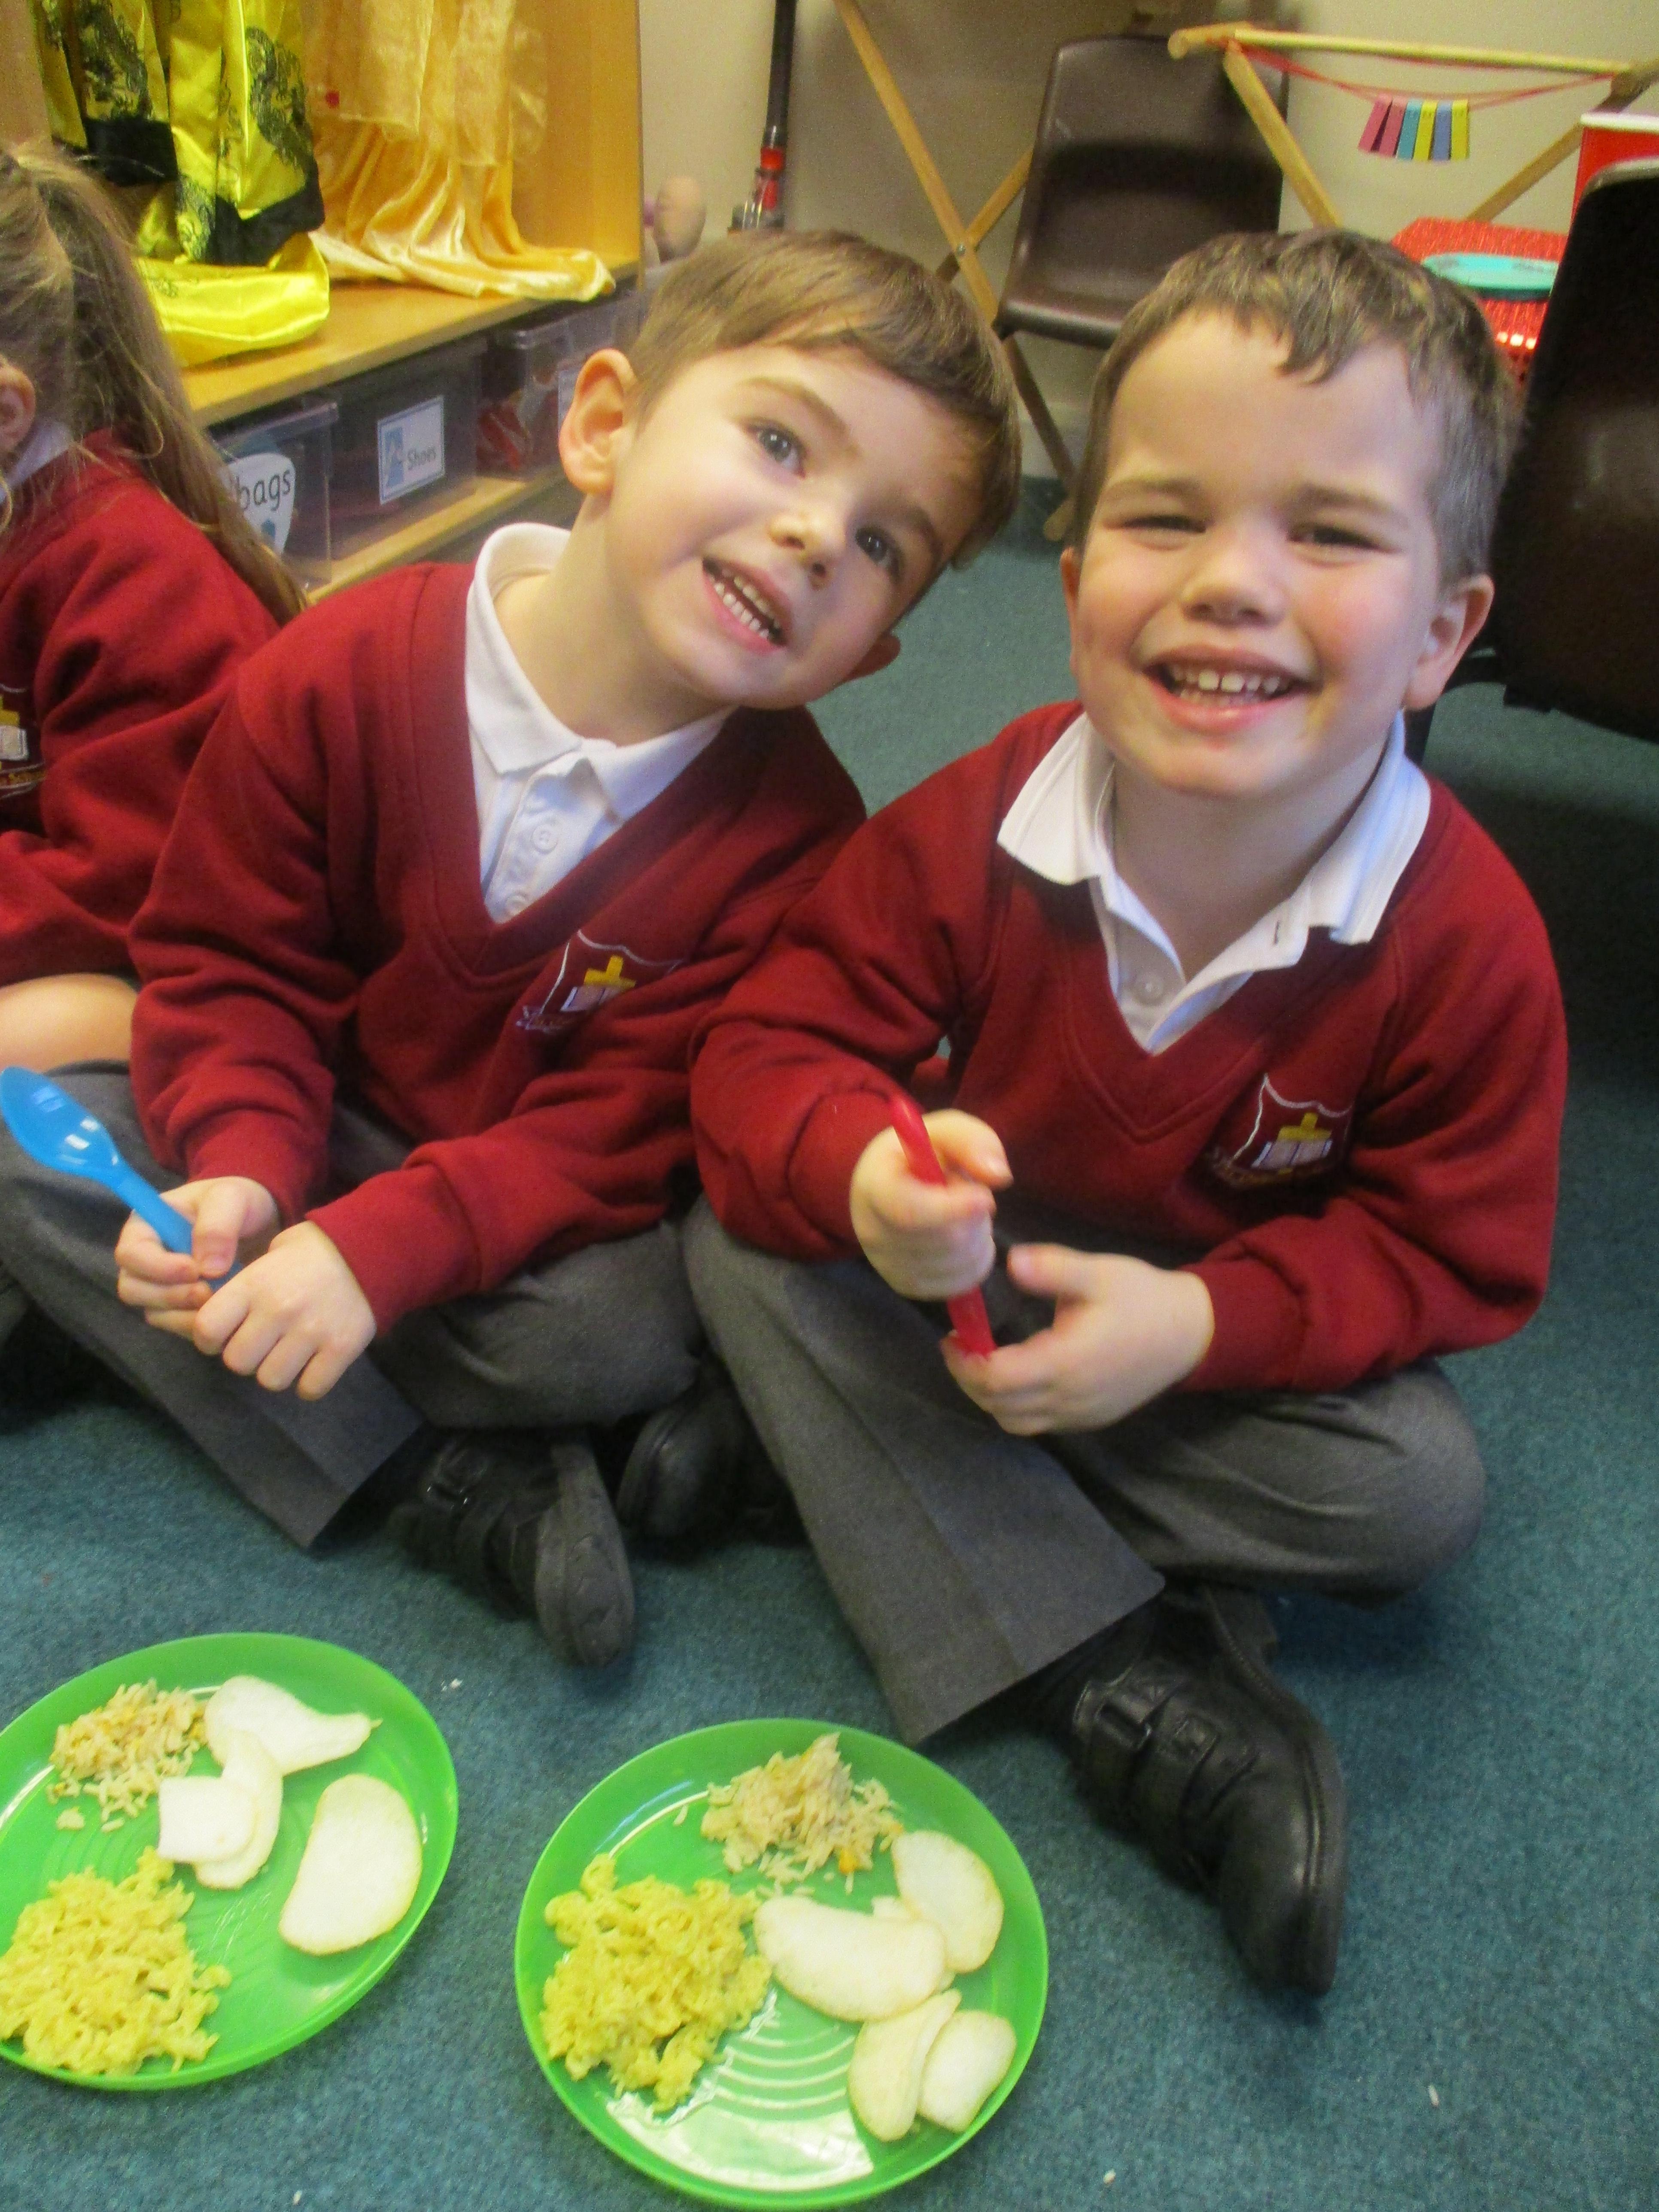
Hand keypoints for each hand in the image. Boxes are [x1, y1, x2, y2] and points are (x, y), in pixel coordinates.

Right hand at [116, 1175, 278, 1333]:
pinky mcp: (177, 1307)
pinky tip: (222, 1314)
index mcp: (145, 1226)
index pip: (131, 1253)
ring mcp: (158, 1286)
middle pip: (133, 1289)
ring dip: (184, 1314)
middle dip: (170, 1295)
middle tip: (207, 1292)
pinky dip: (197, 1324)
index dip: (157, 1267)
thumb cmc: (237, 1202)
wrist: (260, 1224)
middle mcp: (144, 1259)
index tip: (193, 1270)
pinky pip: (176, 1325)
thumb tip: (206, 1268)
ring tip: (219, 1302)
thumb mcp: (231, 1198)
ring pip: (153, 1312)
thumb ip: (217, 1225)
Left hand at [186, 1221, 375, 1398]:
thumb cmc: (309, 1252)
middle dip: (246, 1356)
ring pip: (271, 1379)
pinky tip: (314, 1363)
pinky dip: (309, 1382)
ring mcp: (311, 1331)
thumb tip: (216, 1322)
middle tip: (262, 1344)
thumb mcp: (267, 1256)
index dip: (210, 1338)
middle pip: (237, 1362)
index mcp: (254, 1283)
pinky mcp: (341, 1348)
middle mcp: (279, 1309)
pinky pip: (310, 1388)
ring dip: (276, 1371)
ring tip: (289, 1353)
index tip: (223, 1335)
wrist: (369, 1249)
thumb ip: (240, 1289)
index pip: (207, 1329)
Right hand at [849, 1110, 1010, 1299]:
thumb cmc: (919, 1154)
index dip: (951, 1210)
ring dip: (978, 1237)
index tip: (986, 1198)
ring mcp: (887, 1265)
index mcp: (876, 1187)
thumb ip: (971, 1141)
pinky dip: (975, 1261)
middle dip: (975, 1217)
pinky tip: (965, 1238)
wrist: (889, 1185)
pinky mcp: (906, 1286)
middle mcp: (873, 1232)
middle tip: (972, 1193)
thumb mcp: (944, 1131)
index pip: (909, 1211)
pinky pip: (960, 1283)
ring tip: (964, 1214)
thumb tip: (999, 1175)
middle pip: (944, 1240)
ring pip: (958, 1263)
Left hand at [942, 1244, 1213, 1433]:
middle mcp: (1070, 1398)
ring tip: (982, 1362)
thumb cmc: (1142, 1298)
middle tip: (959, 1347)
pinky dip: (1015, 1407)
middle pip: (998, 1406)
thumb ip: (1052, 1268)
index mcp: (1066, 1362)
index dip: (964, 1363)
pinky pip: (1039, 1424)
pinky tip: (1015, 1376)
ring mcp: (1080, 1414)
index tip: (953, 1336)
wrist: (1190, 1332)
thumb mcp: (1098, 1272)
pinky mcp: (1090, 1419)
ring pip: (1015, 1422)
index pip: (996, 1379)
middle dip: (969, 1380)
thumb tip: (1010, 1262)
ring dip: (990, 1398)